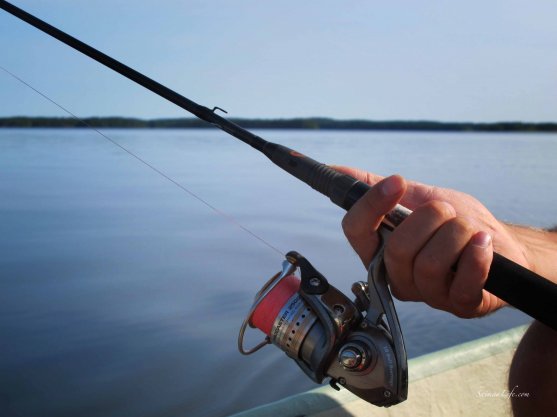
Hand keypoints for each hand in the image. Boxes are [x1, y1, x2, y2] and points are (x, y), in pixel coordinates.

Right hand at [334, 166, 531, 317]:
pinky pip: (463, 281)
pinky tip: (482, 243)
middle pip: (397, 248)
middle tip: (446, 211)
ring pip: (429, 264)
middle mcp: (396, 276)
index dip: (372, 205)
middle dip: (430, 218)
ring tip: (468, 230)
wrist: (500, 242)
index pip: (355, 231)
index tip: (397, 182)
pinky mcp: (460, 304)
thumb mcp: (416, 196)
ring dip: (456, 234)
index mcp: (379, 250)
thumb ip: (378, 186)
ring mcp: (427, 294)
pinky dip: (476, 255)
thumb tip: (337, 169)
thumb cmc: (454, 222)